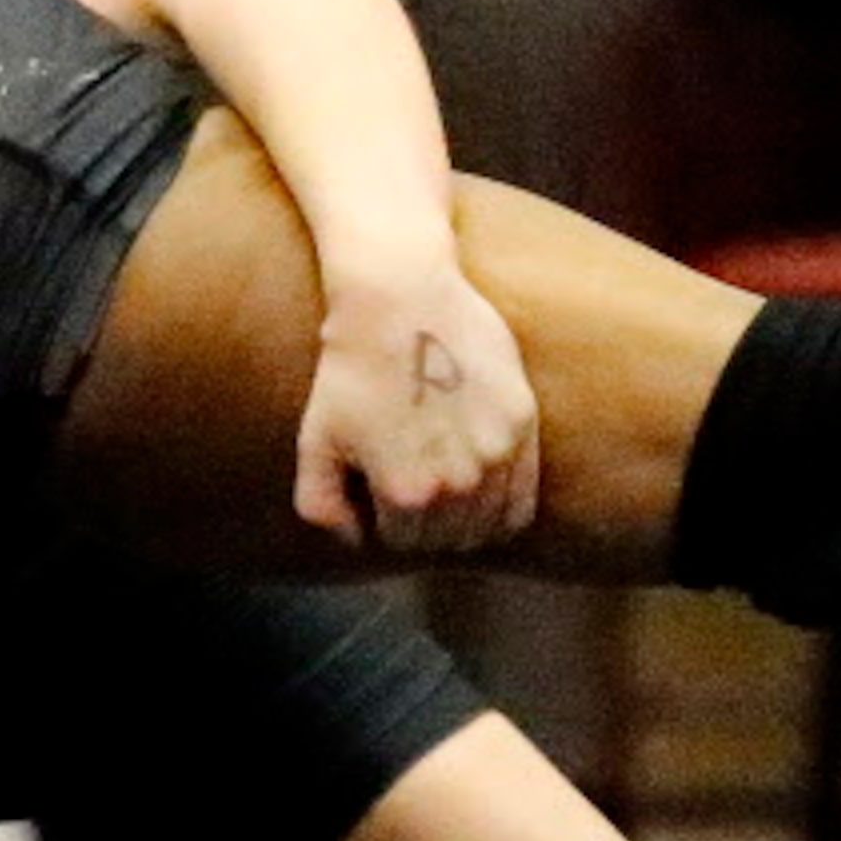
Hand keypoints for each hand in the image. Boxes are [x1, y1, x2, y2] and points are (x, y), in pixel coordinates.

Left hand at [294, 259, 540, 554]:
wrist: (400, 296)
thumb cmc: (351, 368)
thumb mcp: (316, 442)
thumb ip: (321, 506)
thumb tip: (356, 540)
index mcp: (408, 495)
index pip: (405, 543)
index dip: (387, 521)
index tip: (380, 492)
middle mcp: (460, 484)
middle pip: (449, 540)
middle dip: (427, 523)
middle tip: (412, 484)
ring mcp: (498, 455)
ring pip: (490, 527)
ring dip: (466, 516)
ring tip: (443, 482)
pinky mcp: (523, 423)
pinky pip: (524, 498)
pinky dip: (503, 503)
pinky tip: (480, 481)